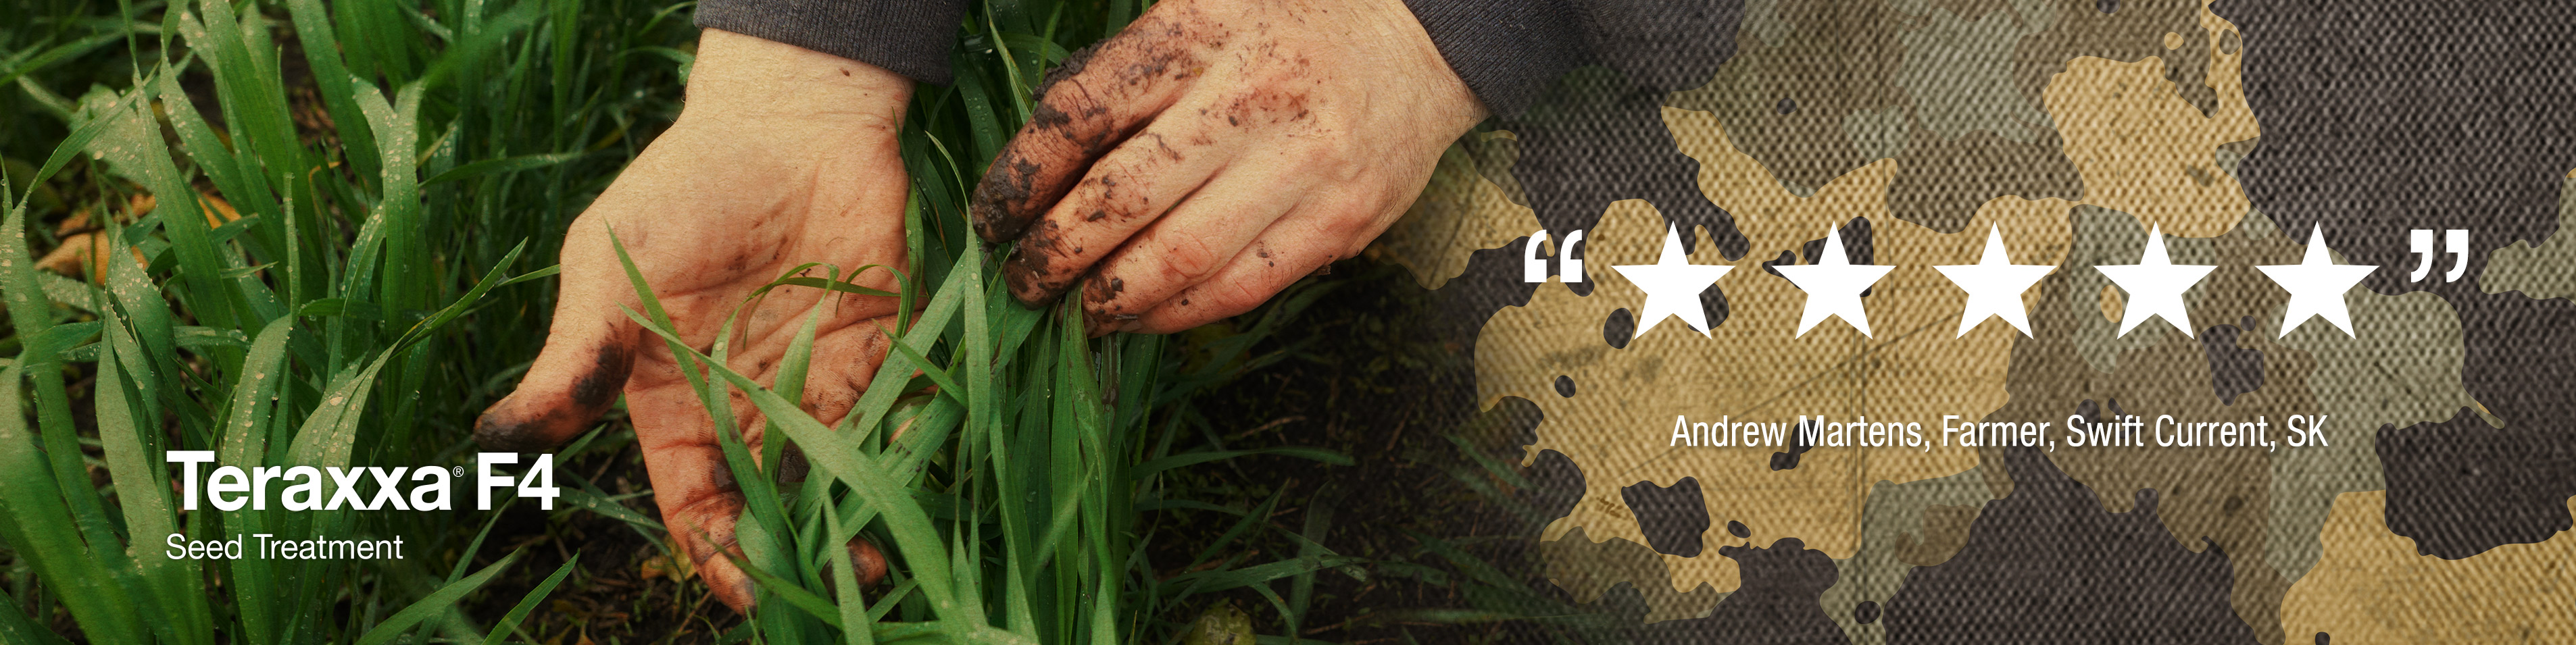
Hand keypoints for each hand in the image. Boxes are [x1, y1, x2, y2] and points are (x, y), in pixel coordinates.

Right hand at [473, 29, 908, 610]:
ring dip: (858, 518)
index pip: (695, 501)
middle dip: (797, 553)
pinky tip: (909, 474)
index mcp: (673, 402)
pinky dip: (902, 448)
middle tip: (832, 590)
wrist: (784, 121)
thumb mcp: (608, 271)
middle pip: (772, 503)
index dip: (716, 551)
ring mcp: (815, 377)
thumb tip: (498, 441)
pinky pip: (891, 414)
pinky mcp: (878, 346)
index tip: (743, 591)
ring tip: (881, 562)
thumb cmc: (680, 189)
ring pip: (837, 472)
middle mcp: (747, 403)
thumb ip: (576, 359)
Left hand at [970, 0, 1486, 334]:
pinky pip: (1243, 288)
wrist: (1420, 39)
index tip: (993, 216)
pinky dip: (1180, 314)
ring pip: (1182, 259)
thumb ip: (1129, 69)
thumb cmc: (1290, 22)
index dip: (1023, 175)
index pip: (1083, 113)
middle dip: (1056, 255)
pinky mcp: (1340, 222)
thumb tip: (1044, 154)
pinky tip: (1144, 317)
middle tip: (1022, 282)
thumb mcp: (1203, 6)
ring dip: (1113, 300)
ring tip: (1076, 313)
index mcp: (1201, 31)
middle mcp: (1250, 97)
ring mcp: (1302, 165)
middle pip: (1123, 198)